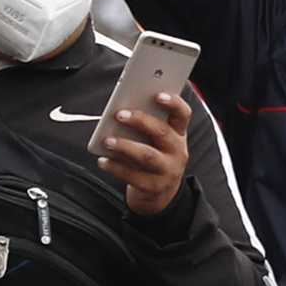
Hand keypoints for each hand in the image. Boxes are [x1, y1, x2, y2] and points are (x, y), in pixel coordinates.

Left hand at [96, 92, 191, 216]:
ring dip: (125, 146)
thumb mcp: (157, 139)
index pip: (183, 114)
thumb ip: (147, 124)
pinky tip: (103, 160)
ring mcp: (168, 171)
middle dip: (140, 121)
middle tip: (120, 114)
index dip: (173, 103)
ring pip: (148, 156)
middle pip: (162, 132)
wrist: (160, 191)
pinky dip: (116, 167)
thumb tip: (123, 110)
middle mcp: (178, 151)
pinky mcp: (154, 187)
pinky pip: (133, 176)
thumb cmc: (155, 155)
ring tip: (107, 140)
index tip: (158, 94)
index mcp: (179, 134)